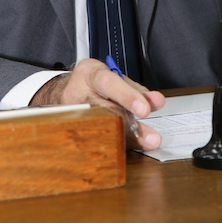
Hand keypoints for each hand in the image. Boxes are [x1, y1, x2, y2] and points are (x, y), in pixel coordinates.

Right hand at [30, 58, 164, 150]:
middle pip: (103, 110)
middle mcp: (79, 93)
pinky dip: (116, 145)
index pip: (107, 83)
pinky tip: (129, 149)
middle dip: (130, 125)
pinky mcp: (74, 129)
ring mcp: (74, 113)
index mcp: (89, 73)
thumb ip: (135, 89)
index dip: (127, 96)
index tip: (145, 109)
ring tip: (145, 143)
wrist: (66, 92)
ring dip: (127, 138)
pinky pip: (96, 138)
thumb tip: (155, 102)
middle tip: (150, 137)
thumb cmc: (93, 84)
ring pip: (100, 128)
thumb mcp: (112, 77)